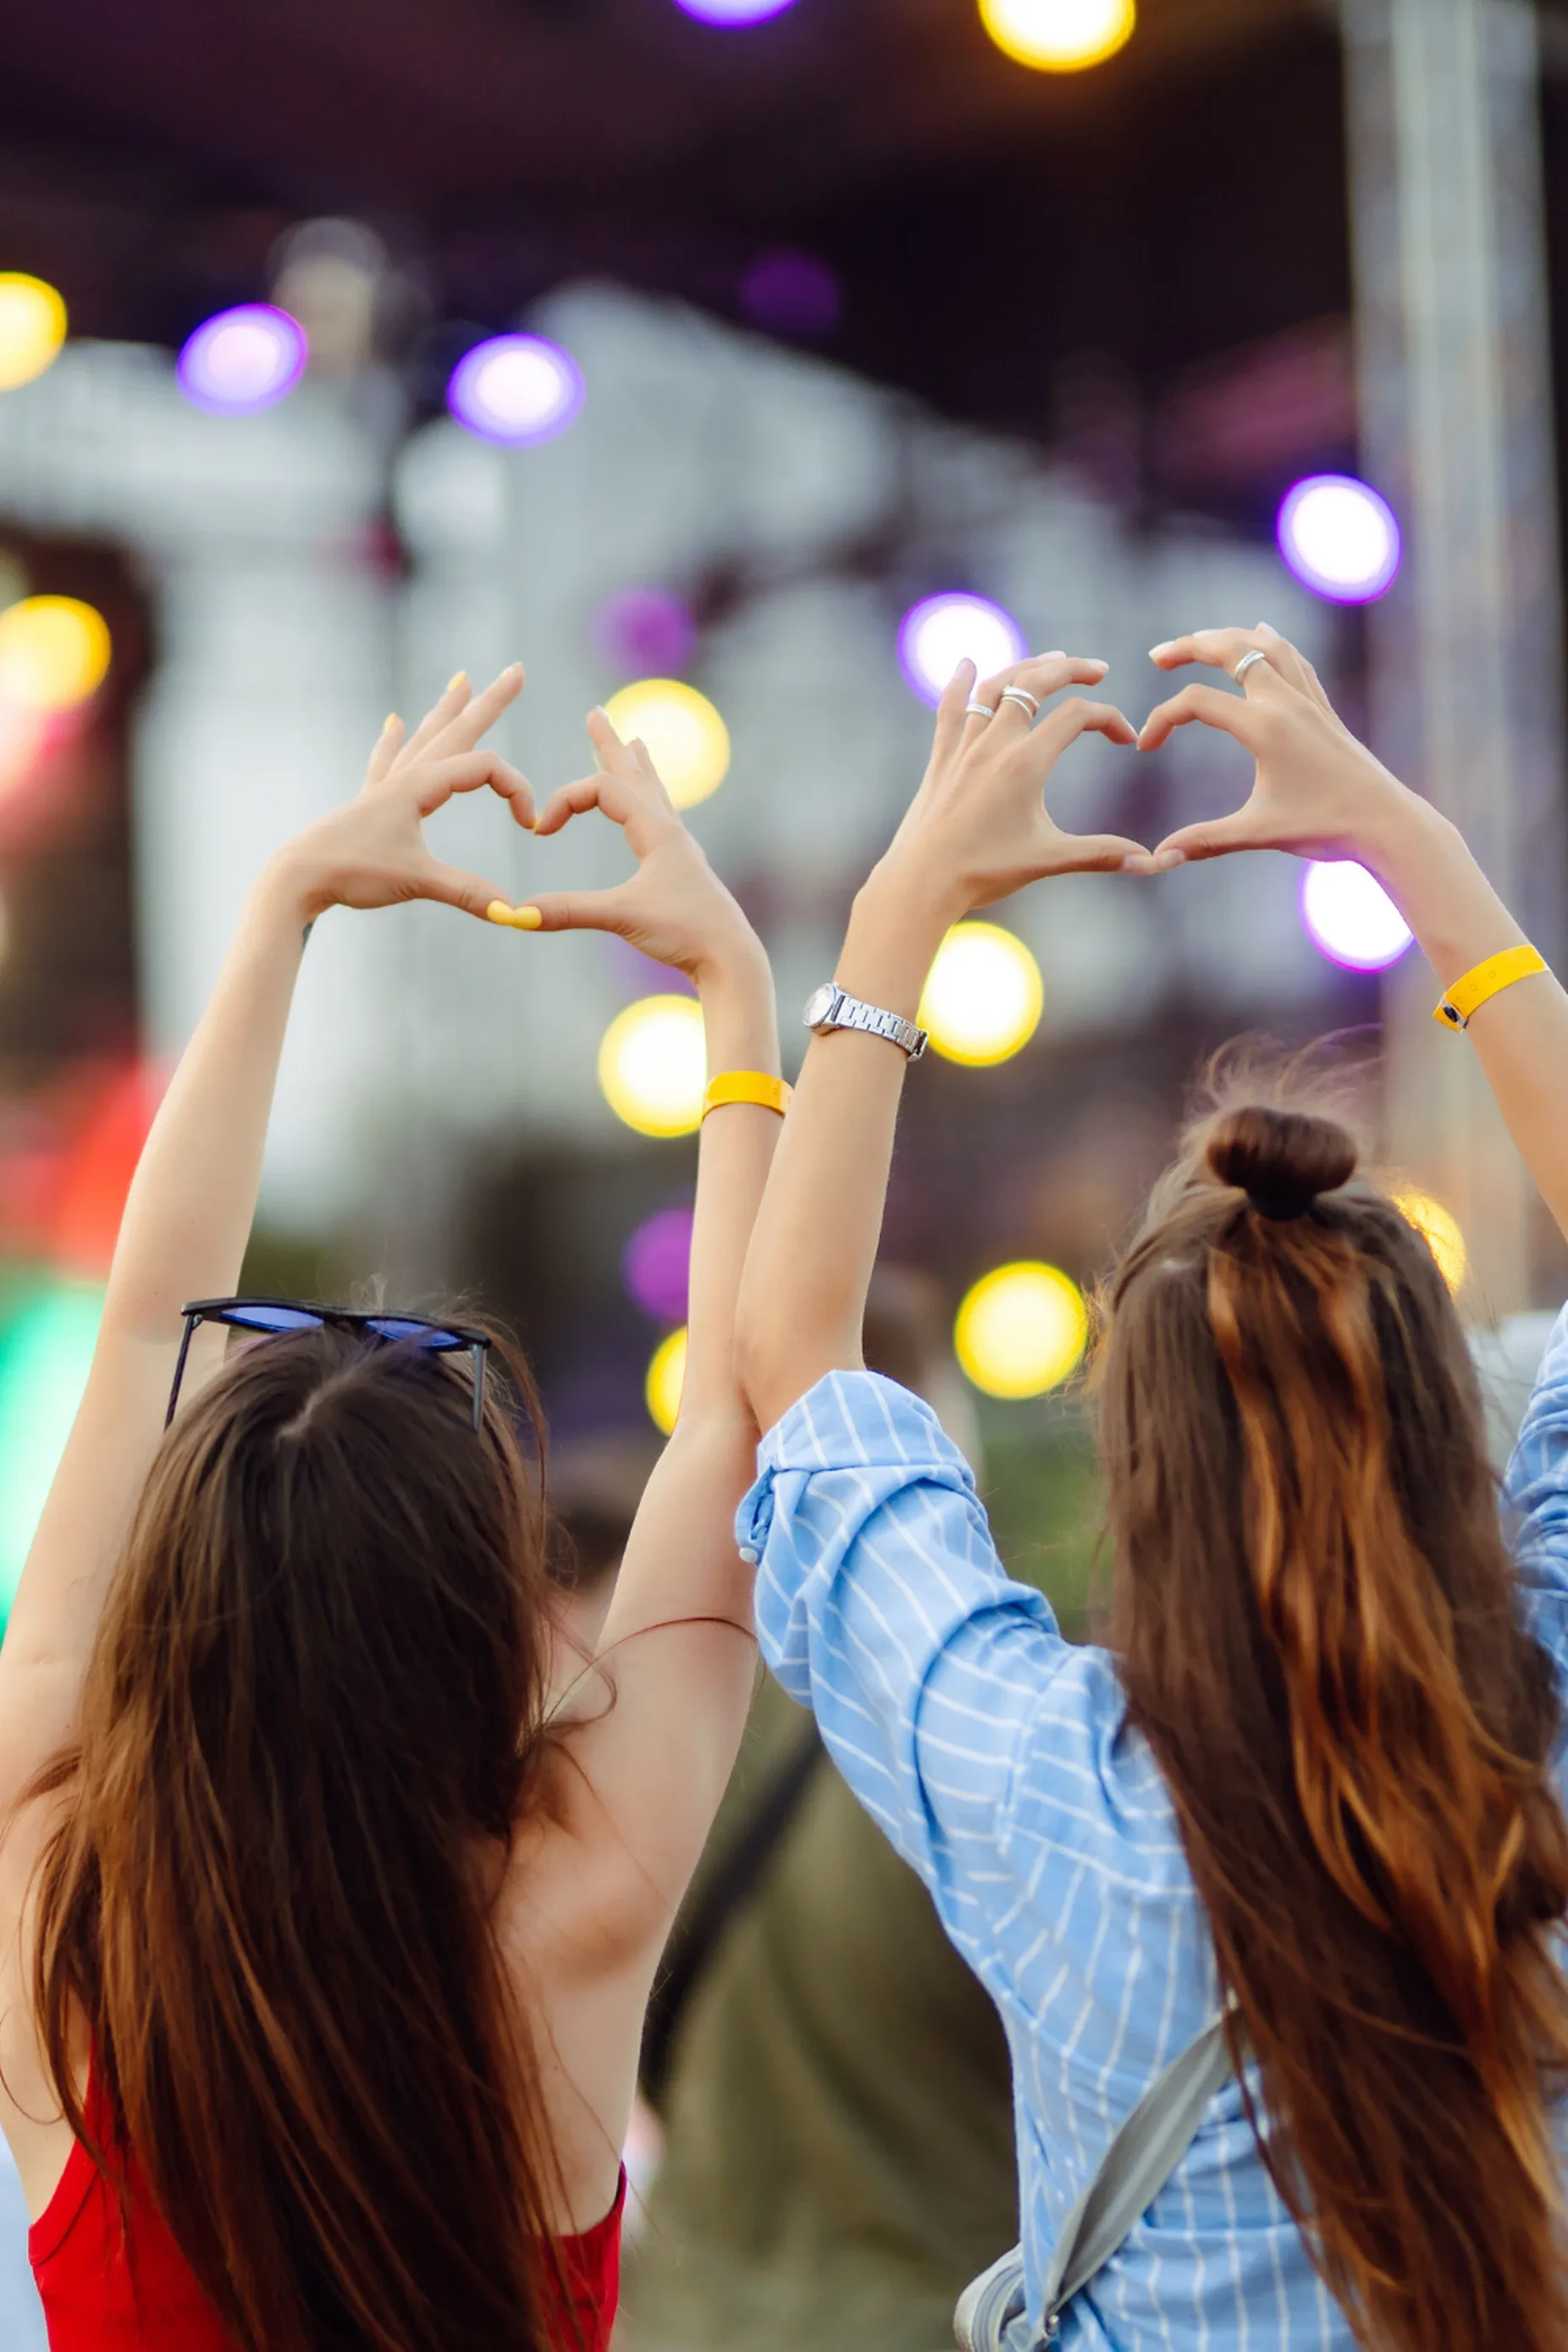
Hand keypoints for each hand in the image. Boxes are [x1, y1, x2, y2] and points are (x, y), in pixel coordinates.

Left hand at [270, 666, 534, 922]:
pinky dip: (394, 741)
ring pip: (425, 739)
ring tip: (461, 680)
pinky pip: (387, 761)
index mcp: (419, 787)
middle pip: (456, 731)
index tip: (530, 825)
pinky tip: (393, 721)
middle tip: (516, 671)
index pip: (484, 769)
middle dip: (490, 702)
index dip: (516, 790)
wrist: (298, 877)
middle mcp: (404, 778)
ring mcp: (385, 787)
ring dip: (447, 710)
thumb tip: (513, 912)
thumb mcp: (417, 883)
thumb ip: (467, 893)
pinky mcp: (369, 803)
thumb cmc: (353, 872)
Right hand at [504, 708, 761, 980]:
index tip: (539, 831)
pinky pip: (663, 819)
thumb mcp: (622, 917)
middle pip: (634, 774)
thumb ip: (570, 911)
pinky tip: (654, 808)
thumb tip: (515, 915)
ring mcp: (679, 848)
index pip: (602, 789)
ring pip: (654, 793)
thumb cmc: (684, 933)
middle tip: (597, 713)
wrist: (730, 960)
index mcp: (657, 829)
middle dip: (610, 744)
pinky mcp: (682, 869)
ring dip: (637, 766)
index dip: (564, 801)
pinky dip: (651, 800)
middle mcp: (670, 830)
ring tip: (636, 742)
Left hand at [874, 652, 1144, 921]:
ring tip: (1051, 660)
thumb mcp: (1048, 860)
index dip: (1109, 719)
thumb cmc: (983, 873)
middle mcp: (993, 745)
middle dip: (1072, 669)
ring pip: (995, 688)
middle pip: (1036, 683)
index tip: (1127, 739)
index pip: (1077, 716)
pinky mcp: (941, 760)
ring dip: (1026, 667)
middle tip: (1098, 670)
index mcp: (1024, 763)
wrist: (920, 883)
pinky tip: (967, 663)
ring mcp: (963, 748)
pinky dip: (960, 682)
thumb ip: (1101, 854)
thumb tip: (1151, 863)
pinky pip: (950, 709)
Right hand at [1139, 624, 1429, 869]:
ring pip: (1265, 646)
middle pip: (1231, 650)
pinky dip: (1269, 641)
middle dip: (1189, 647)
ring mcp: (1309, 701)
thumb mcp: (1259, 832)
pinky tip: (1261, 631)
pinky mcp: (1323, 708)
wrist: (1387, 822)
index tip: (1146, 748)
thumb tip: (1158, 857)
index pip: (1197, 702)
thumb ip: (1205, 840)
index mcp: (1266, 727)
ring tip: (1199, 642)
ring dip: (1228, 637)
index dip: (1162, 720)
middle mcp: (1287, 703)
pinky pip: (1294, 658)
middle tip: (1157, 657)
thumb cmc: (1325, 827)